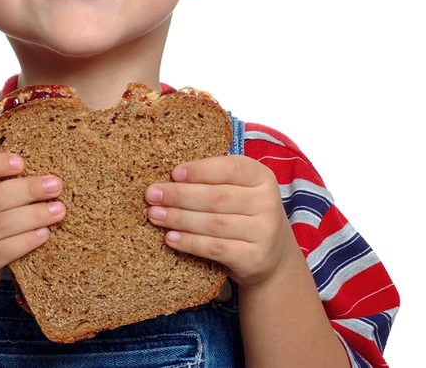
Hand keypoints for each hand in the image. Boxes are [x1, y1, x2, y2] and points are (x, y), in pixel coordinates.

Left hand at [144, 155, 297, 288]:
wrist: (273, 257)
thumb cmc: (245, 215)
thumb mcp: (240, 191)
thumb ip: (214, 181)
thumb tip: (169, 178)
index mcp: (262, 177)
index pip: (230, 168)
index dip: (201, 170)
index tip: (173, 173)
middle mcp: (267, 203)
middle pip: (217, 197)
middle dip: (180, 195)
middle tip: (152, 195)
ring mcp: (264, 232)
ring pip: (214, 223)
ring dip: (179, 218)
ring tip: (155, 215)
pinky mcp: (255, 258)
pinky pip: (216, 248)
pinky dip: (190, 243)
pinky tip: (170, 237)